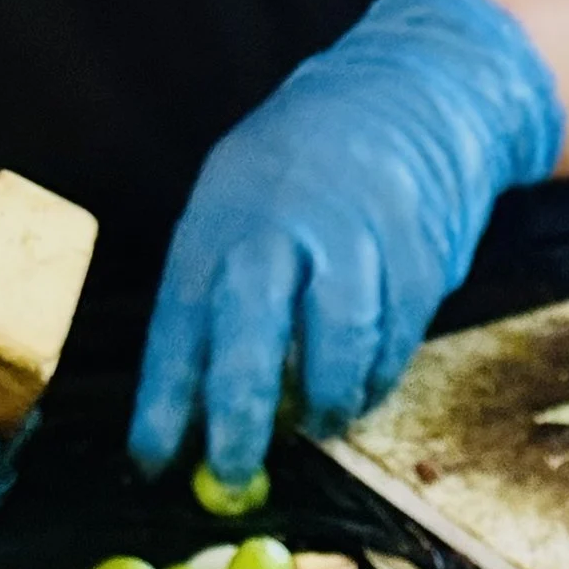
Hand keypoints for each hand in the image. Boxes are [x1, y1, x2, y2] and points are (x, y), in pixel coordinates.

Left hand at [128, 0, 562, 486]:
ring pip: (335, 342)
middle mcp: (282, 218)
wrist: (413, 94)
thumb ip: (224, 292)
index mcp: (225, 208)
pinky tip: (363, 385)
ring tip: (321, 424)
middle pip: (251, 327)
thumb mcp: (245, 203)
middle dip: (239, 410)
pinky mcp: (417, 254)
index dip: (165, 393)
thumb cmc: (310, 171)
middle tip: (234, 473)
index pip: (182, 311)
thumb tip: (197, 407)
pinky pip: (393, 340)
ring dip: (327, 401)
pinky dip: (376, 377)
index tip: (151, 459)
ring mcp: (355, 233)